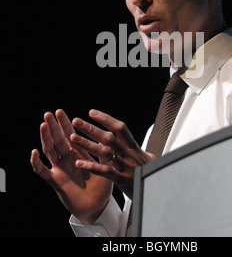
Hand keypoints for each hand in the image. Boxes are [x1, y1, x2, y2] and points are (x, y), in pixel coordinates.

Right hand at [30, 109, 112, 224]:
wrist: (97, 207)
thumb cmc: (103, 186)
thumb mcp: (105, 166)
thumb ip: (104, 152)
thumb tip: (108, 136)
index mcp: (79, 154)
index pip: (70, 135)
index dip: (65, 124)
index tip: (61, 112)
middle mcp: (68, 159)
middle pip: (58, 140)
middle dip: (53, 126)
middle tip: (49, 113)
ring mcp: (60, 169)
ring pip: (50, 151)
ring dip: (45, 138)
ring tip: (43, 125)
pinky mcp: (56, 181)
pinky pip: (43, 171)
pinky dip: (37, 163)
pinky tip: (34, 152)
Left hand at [70, 109, 155, 199]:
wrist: (158, 192)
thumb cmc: (152, 176)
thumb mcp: (150, 160)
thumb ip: (144, 153)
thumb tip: (145, 150)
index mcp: (134, 147)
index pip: (120, 128)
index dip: (106, 119)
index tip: (92, 113)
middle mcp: (129, 154)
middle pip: (108, 137)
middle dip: (91, 128)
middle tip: (77, 121)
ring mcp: (125, 166)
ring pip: (104, 152)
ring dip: (87, 144)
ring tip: (73, 137)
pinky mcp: (122, 180)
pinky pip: (105, 171)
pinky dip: (91, 166)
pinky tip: (79, 163)